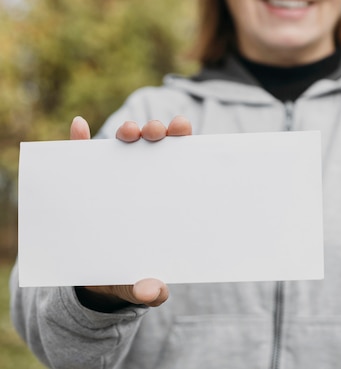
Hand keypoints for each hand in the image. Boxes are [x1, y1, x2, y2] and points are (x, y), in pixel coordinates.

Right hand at [69, 115, 189, 309]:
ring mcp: (116, 176)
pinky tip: (79, 126)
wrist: (96, 280)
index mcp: (165, 193)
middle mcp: (145, 177)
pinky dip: (78, 139)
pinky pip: (81, 155)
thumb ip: (149, 290)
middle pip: (155, 143)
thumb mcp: (140, 285)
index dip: (183, 140)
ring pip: (125, 144)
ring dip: (128, 131)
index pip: (179, 159)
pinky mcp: (87, 181)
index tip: (183, 131)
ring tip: (127, 134)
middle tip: (156, 133)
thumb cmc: (131, 273)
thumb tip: (154, 292)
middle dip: (157, 130)